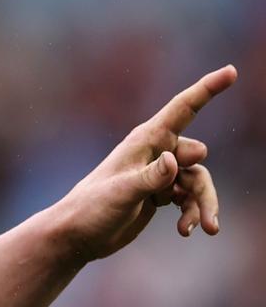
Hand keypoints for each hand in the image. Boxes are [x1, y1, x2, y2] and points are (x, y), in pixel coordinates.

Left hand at [56, 65, 237, 261]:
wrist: (76, 236)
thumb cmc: (91, 210)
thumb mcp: (122, 194)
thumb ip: (150, 177)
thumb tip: (176, 159)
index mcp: (144, 141)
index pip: (182, 109)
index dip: (207, 89)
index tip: (231, 71)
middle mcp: (154, 152)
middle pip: (197, 156)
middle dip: (204, 186)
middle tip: (205, 216)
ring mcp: (157, 173)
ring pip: (197, 181)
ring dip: (203, 205)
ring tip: (205, 229)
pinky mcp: (159, 193)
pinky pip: (189, 197)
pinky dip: (193, 213)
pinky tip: (185, 231)